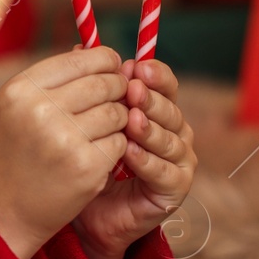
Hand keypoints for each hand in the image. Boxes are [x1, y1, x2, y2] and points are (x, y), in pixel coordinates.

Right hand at [0, 44, 131, 258]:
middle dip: (118, 88)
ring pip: (118, 112)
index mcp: (21, 89)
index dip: (105, 60)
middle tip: (118, 97)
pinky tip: (99, 153)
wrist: (2, 211)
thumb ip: (54, 79)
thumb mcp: (17, 107)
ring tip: (103, 129)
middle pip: (104, 83)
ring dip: (119, 119)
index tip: (113, 68)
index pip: (81, 59)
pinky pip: (121, 142)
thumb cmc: (14, 152)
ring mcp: (65, 140)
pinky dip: (116, 146)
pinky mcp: (86, 167)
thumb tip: (101, 52)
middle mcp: (41, 110)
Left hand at [71, 49, 195, 258]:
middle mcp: (175, 131)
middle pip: (171, 108)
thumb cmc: (88, 159)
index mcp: (157, 109)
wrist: (87, 211)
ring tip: (131, 120)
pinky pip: (164, 172)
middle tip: (132, 90)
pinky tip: (129, 153)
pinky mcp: (175, 189)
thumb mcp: (87, 120)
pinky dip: (148, 162)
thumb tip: (79, 47)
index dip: (153, 73)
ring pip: (171, 139)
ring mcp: (179, 160)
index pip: (164, 83)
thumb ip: (90, 88)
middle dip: (151, 98)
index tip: (133, 65)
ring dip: (150, 128)